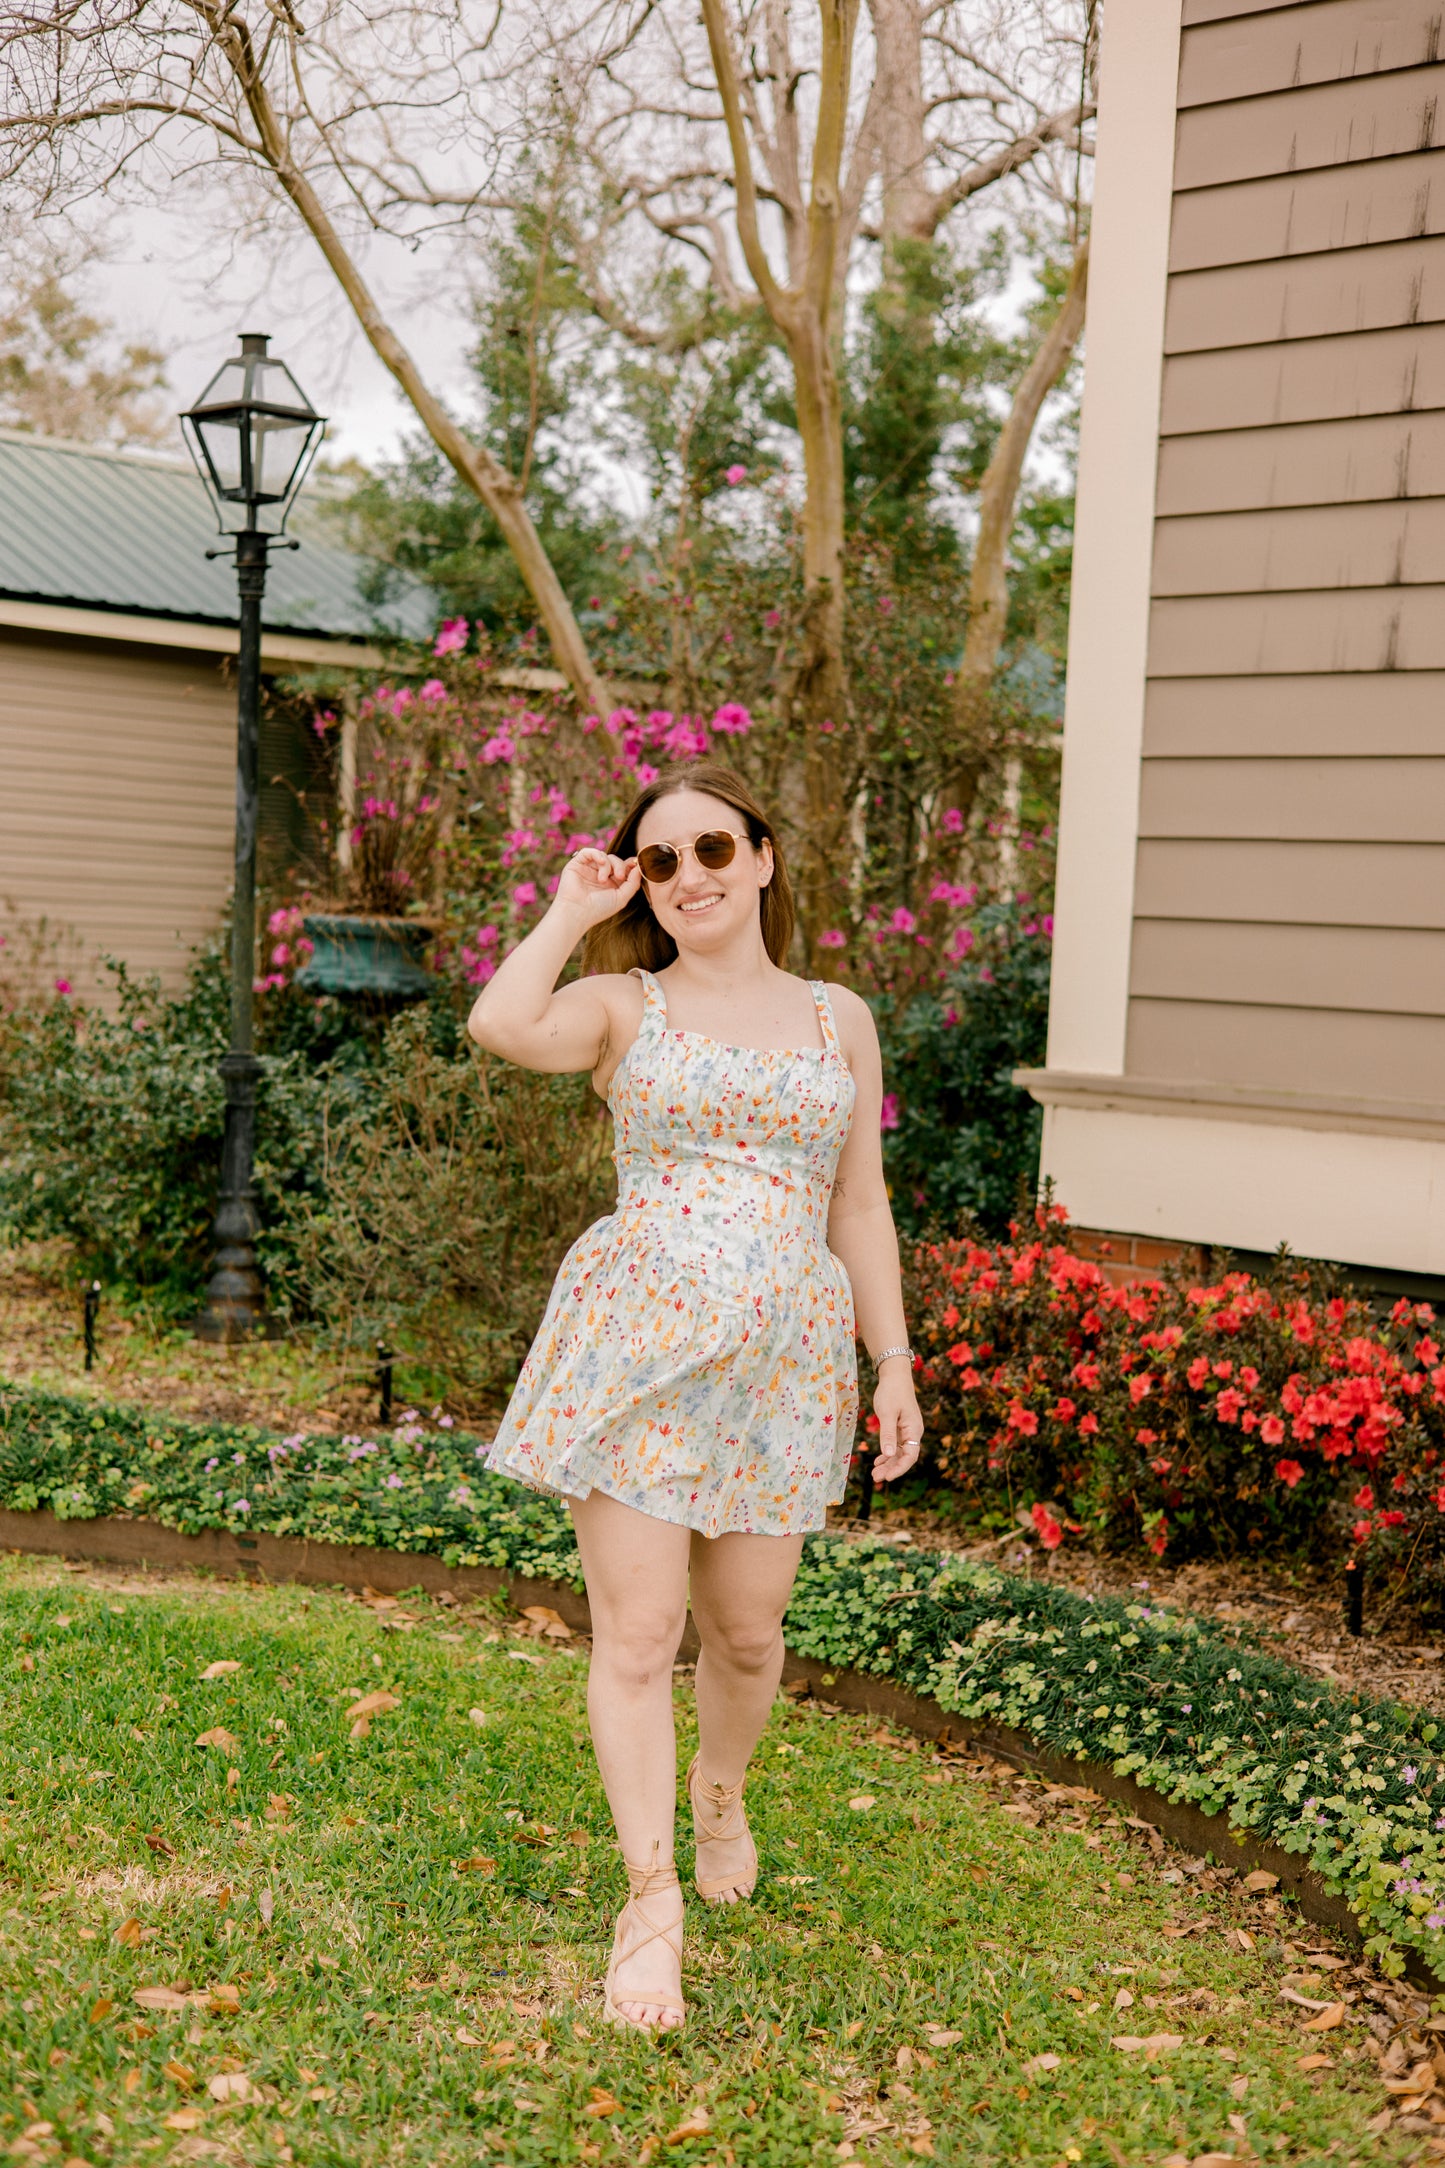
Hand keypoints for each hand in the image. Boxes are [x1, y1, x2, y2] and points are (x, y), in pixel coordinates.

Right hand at [553, 847, 642, 928]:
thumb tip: (640, 867)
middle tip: (620, 877)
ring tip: (602, 880)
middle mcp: (600, 874)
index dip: (630, 865)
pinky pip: (588, 852)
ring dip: (607, 865)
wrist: (577, 912)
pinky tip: (601, 862)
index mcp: (611, 883)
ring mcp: (588, 869)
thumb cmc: (599, 909)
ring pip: (604, 856)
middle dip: (620, 866)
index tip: (636, 865)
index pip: (623, 867)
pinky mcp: (577, 864)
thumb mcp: (621, 898)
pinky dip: (597, 854)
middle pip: (615, 860)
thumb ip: (633, 883)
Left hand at [871, 1366, 923, 1485]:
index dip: (899, 1468)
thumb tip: (889, 1454)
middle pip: (904, 1457)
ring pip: (899, 1452)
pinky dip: (887, 1454)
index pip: (910, 1456)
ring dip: (888, 1463)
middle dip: (891, 1468)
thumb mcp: (887, 1413)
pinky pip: (896, 1445)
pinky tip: (878, 1460)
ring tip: (875, 1473)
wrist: (894, 1375)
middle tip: (875, 1478)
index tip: (887, 1478)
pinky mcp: (900, 1427)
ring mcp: (907, 1430)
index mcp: (914, 1430)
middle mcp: (913, 1432)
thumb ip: (888, 1434)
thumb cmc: (892, 1391)